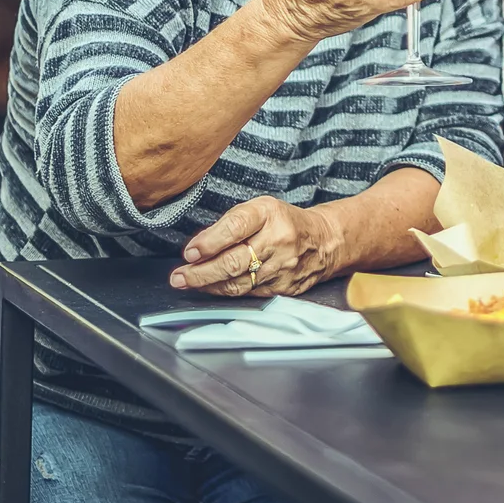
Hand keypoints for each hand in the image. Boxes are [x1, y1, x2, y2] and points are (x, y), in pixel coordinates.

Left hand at [172, 195, 340, 297]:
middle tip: (179, 276)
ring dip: (208, 285)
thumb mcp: (260, 209)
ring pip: (238, 282)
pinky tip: (212, 288)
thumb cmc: (283, 222)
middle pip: (234, 262)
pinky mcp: (284, 288)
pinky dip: (226, 291)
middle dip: (201, 272)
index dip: (210, 242)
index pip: (236, 227)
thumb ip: (229, 224)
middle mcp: (279, 240)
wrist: (324, 241)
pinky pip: (248, 293)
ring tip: (187, 283)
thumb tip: (197, 248)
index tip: (190, 253)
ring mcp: (283, 267)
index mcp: (270, 214)